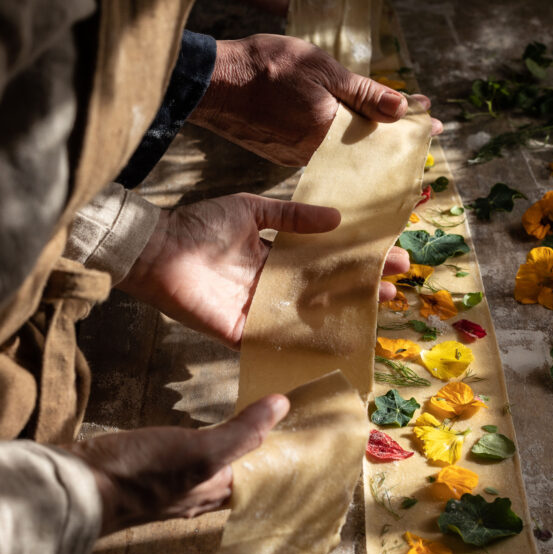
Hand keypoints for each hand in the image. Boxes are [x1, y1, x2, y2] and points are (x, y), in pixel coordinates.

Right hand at [66, 395, 289, 532]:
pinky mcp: (146, 474)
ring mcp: (170, 487)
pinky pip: (182, 462)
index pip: (261, 481)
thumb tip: (282, 405)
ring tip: (245, 431)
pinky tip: (193, 438)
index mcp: (217, 494)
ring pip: (210, 471)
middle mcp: (197, 496)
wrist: (81, 485)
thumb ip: (242, 432)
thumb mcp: (202, 450)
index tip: (300, 437)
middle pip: (237, 477)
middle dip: (256, 457)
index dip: (280, 461)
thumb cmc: (143, 473)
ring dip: (228, 452)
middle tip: (277, 428)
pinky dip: (196, 448)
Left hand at [118, 193, 409, 346]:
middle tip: (393, 287)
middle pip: (324, 291)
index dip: (355, 258)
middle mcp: (271, 286)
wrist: (156, 250)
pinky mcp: (242, 333)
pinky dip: (307, 343)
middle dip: (359, 288)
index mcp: (273, 257)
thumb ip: (291, 216)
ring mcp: (259, 311)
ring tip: (377, 308)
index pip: (323, 260)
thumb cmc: (197, 226)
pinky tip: (337, 342)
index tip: (387, 255)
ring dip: (344, 315)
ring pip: (310, 317)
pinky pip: (278, 341)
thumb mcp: (251, 210)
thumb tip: (336, 218)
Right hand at [189, 33, 442, 165]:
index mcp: (328, 134)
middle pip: (364, 151)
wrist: (213, 82)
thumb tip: (405, 109)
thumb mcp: (323, 68)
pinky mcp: (284, 154)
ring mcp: (297, 157)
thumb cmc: (265, 67)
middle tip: (422, 134)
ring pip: (343, 152)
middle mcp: (315, 154)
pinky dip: (340, 141)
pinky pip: (322, 151)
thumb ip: (364, 92)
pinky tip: (350, 129)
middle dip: (394, 142)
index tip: (433, 124)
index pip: (380, 137)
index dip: (409, 131)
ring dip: (367, 141)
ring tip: (393, 130)